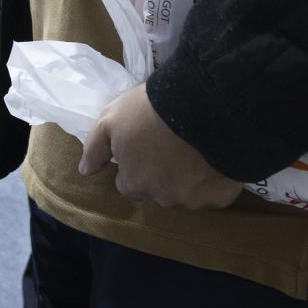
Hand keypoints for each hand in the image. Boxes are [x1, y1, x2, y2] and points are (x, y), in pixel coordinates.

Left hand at [79, 85, 240, 210]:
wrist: (202, 106)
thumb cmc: (150, 111)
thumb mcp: (111, 119)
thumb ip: (95, 148)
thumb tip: (85, 171)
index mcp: (135, 184)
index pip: (128, 185)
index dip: (134, 166)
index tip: (143, 147)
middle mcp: (164, 199)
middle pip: (157, 191)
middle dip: (160, 174)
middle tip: (168, 144)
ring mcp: (195, 200)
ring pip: (186, 193)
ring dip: (186, 177)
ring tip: (192, 147)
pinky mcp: (222, 196)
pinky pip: (214, 191)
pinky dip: (213, 178)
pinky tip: (213, 156)